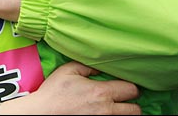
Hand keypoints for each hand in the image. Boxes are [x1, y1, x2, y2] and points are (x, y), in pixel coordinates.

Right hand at [0, 61, 140, 114]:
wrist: (41, 114)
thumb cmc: (53, 93)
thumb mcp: (68, 70)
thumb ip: (88, 66)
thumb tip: (102, 67)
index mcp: (100, 92)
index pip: (132, 90)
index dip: (130, 87)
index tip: (123, 86)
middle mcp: (106, 110)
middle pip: (136, 110)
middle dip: (131, 103)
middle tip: (122, 99)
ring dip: (124, 113)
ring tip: (114, 108)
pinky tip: (104, 113)